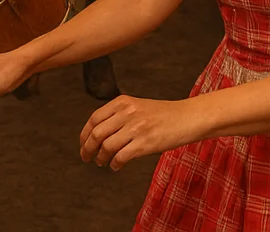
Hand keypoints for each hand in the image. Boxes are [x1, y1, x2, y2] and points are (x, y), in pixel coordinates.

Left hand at [79, 96, 198, 170]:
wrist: (187, 118)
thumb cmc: (162, 115)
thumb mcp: (137, 107)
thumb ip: (118, 116)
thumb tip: (97, 135)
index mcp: (123, 102)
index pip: (94, 119)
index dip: (84, 134)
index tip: (82, 145)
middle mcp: (127, 113)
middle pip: (97, 133)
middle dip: (88, 148)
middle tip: (86, 157)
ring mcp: (136, 128)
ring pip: (107, 146)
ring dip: (101, 158)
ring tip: (102, 162)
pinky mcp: (145, 143)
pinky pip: (121, 156)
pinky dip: (115, 164)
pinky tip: (116, 166)